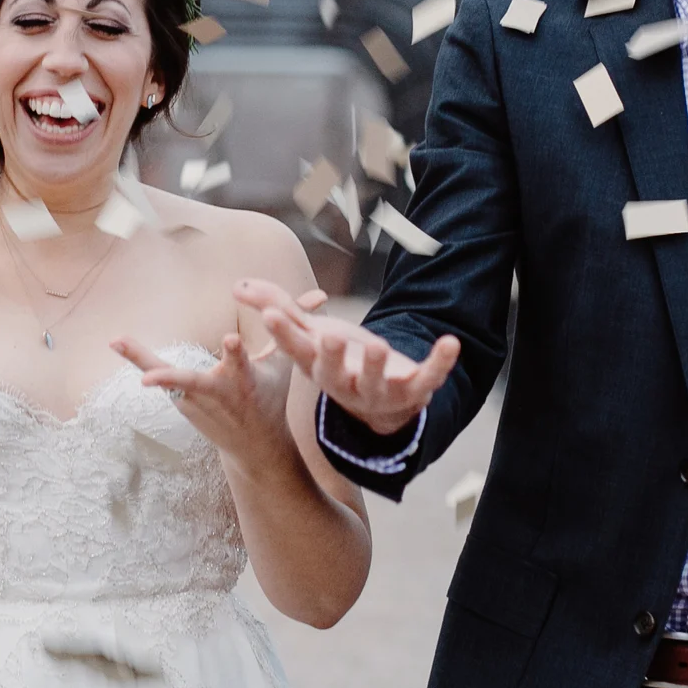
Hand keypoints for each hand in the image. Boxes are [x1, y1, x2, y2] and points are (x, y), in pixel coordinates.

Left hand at [112, 333, 293, 474]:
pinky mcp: (180, 402)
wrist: (255, 448)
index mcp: (245, 382)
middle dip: (174, 379)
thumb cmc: (271, 398)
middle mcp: (217, 392)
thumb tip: (322, 296)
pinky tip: (117, 341)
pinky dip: (140, 358)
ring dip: (142, 361)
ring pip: (166, 379)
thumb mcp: (286, 367)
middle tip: (148, 379)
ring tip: (116, 340)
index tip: (228, 340)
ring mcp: (194, 401)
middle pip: (192, 382)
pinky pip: (159, 376)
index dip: (233, 354)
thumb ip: (294, 327)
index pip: (240, 365)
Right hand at [234, 277, 459, 436]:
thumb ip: (278, 308)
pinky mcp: (413, 391)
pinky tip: (450, 343)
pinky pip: (428, 378)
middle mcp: (344, 384)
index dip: (283, 334)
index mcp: (317, 368)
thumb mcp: (311, 334)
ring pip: (375, 384)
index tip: (270, 315)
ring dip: (375, 366)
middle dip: (330, 357)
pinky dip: (440, 362)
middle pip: (333, 374)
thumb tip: (237, 285)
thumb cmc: (340, 360)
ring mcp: (379, 391)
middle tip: (328, 338)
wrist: (383, 402)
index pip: (296, 351)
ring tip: (375, 345)